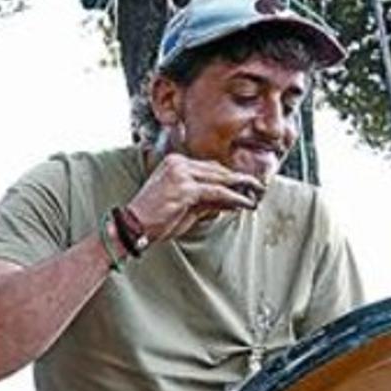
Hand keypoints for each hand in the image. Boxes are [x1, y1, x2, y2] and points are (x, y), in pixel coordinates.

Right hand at [128, 152, 265, 241]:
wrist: (131, 227)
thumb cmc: (154, 219)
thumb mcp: (185, 207)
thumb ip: (207, 201)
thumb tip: (232, 201)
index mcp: (175, 163)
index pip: (210, 167)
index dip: (229, 177)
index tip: (246, 184)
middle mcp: (178, 163)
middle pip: (218, 169)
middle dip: (240, 179)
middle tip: (258, 187)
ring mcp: (181, 173)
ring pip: (220, 178)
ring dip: (241, 187)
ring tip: (257, 194)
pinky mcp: (185, 188)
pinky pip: (216, 191)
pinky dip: (233, 197)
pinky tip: (244, 203)